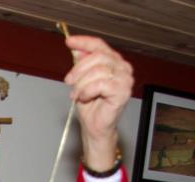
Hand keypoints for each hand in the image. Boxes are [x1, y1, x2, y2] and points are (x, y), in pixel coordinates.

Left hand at [64, 35, 133, 171]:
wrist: (94, 126)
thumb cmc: (90, 105)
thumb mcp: (81, 79)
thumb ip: (81, 63)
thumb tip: (76, 48)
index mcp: (114, 61)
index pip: (99, 45)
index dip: (83, 42)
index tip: (69, 42)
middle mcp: (123, 67)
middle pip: (97, 56)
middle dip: (78, 69)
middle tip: (69, 81)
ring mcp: (125, 79)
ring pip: (97, 71)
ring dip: (81, 84)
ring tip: (76, 94)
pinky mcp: (123, 91)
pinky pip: (100, 84)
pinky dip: (87, 91)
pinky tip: (84, 98)